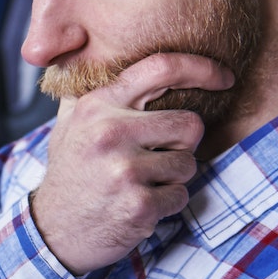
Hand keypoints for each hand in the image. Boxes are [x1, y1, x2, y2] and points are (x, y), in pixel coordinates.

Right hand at [29, 52, 232, 273]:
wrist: (53, 231)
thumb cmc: (70, 173)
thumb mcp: (70, 123)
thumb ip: (94, 90)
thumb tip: (102, 48)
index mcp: (97, 106)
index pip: (161, 69)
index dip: (202, 69)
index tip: (224, 77)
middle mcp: (110, 133)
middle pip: (190, 124)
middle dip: (183, 145)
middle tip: (159, 157)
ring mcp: (124, 170)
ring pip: (188, 164)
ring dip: (173, 178)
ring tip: (143, 184)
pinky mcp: (138, 205)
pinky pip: (180, 195)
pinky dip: (167, 204)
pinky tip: (140, 206)